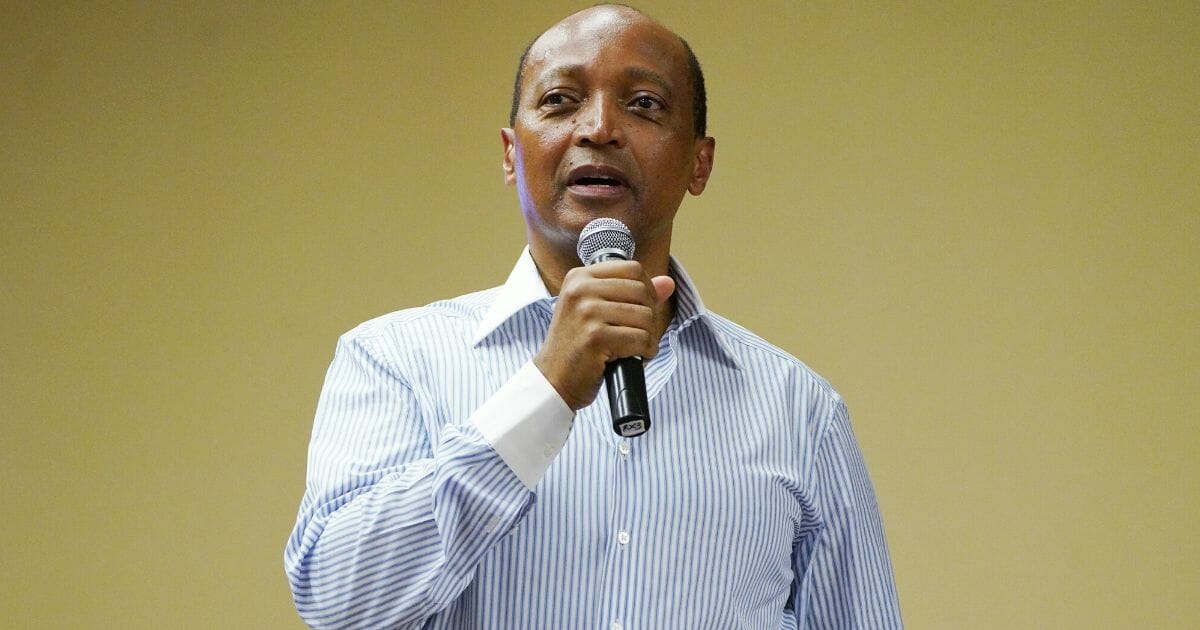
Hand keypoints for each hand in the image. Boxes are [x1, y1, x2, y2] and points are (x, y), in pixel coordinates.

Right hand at [534, 260, 674, 410]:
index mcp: (579, 277)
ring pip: (645, 316)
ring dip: (648, 337)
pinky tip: (632, 357)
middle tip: (636, 333)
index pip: (632, 269)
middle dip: (649, 316)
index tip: (639, 309)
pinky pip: (641, 338)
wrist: (553, 380)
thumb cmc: (576, 346)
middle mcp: (580, 289)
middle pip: (642, 291)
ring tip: (633, 347)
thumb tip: (668, 283)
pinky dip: (644, 351)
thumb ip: (632, 293)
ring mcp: (587, 312)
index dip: (646, 290)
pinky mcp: (596, 336)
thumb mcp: (597, 311)